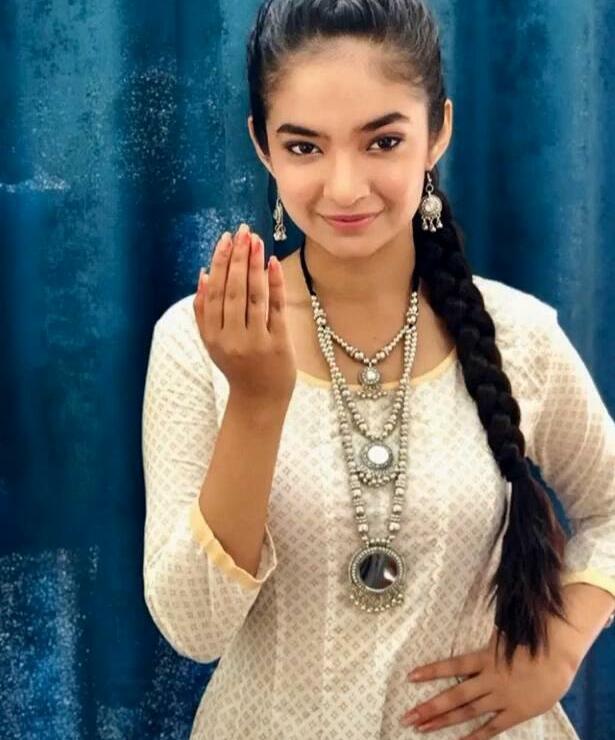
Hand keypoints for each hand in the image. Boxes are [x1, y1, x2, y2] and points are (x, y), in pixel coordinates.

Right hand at [193, 223, 296, 405]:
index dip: (219, 263)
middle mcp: (231, 337)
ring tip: (257, 241)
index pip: (214, 292)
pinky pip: (275, 308)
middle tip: (243, 232)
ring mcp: (255, 340)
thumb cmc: (236, 366)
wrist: (259, 400)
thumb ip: (203, 312)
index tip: (225, 239)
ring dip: (254, 265)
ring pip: (253, 296)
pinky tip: (272, 263)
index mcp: (213, 335)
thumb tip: (202, 276)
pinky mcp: (277, 343)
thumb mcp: (212, 343)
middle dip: (237, 258)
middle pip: (233, 290)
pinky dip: (274, 284)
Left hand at [399, 626, 576, 737]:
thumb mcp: (504, 634)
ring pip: (467, 712)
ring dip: (444, 721)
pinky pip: (492, 727)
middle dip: (430, 707)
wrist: (559, 655)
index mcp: (485, 657)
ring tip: (422, 728)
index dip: (431, 671)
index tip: (410, 677)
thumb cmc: (532, 639)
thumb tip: (480, 629)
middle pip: (454, 696)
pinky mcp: (515, 712)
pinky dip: (476, 736)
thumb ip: (488, 639)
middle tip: (408, 717)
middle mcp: (489, 679)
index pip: (452, 666)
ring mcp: (501, 698)